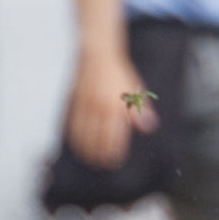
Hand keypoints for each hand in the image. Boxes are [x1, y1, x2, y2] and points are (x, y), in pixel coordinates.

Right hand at [65, 49, 157, 167]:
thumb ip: (140, 111)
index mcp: (116, 106)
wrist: (97, 55)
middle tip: (101, 164)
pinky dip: (73, 137)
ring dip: (84, 150)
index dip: (113, 152)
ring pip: (81, 134)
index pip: (114, 136)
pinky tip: (76, 145)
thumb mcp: (136, 90)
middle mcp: (99, 108)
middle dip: (98, 155)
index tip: (114, 161)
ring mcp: (84, 106)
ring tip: (88, 159)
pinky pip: (71, 125)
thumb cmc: (119, 73)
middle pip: (96, 139)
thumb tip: (147, 128)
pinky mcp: (74, 102)